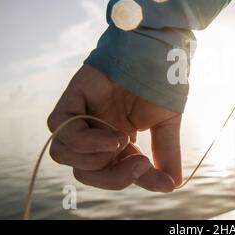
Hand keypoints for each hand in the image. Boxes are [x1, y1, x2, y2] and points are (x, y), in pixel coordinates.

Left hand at [47, 65, 181, 191]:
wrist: (158, 51)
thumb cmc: (162, 82)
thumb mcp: (167, 124)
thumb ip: (167, 152)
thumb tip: (174, 183)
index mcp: (115, 139)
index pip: (115, 172)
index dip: (136, 181)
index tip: (164, 183)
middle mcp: (95, 131)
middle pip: (85, 171)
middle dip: (114, 177)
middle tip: (142, 162)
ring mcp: (82, 115)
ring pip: (65, 156)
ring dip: (96, 159)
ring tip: (122, 142)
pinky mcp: (73, 98)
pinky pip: (60, 129)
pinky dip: (85, 142)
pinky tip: (113, 137)